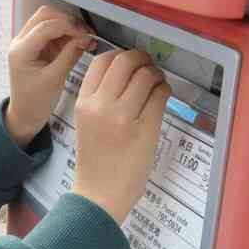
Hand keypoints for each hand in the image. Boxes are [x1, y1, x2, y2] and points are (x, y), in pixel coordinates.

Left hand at [4, 6, 95, 147]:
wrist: (25, 114)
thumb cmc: (35, 101)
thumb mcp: (55, 79)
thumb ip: (70, 55)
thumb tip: (85, 37)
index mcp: (21, 52)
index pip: (45, 27)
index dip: (68, 26)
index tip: (84, 35)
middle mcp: (20, 43)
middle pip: (45, 15)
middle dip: (67, 21)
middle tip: (84, 33)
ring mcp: (26, 42)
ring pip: (47, 19)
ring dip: (66, 26)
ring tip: (82, 40)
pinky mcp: (34, 46)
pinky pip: (50, 31)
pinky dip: (64, 34)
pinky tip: (75, 44)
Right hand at [72, 50, 169, 224]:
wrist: (100, 193)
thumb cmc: (96, 160)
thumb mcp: (86, 122)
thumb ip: (99, 97)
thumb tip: (125, 70)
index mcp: (84, 102)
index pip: (102, 60)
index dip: (120, 55)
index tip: (130, 63)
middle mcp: (101, 105)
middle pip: (126, 61)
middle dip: (141, 59)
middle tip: (148, 68)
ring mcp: (123, 116)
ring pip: (146, 75)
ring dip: (156, 74)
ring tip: (157, 84)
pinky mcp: (145, 127)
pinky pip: (160, 94)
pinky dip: (165, 90)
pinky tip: (162, 97)